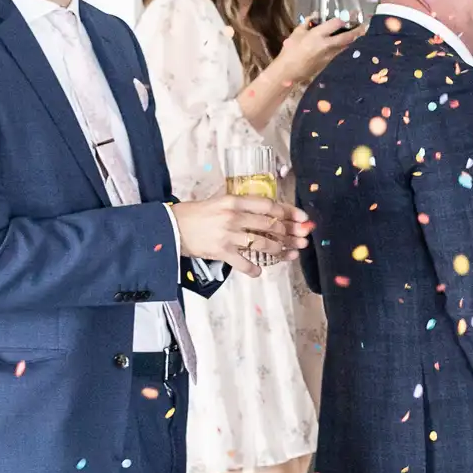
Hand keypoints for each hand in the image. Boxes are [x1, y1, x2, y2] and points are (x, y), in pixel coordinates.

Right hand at [172, 194, 310, 277]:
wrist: (169, 228)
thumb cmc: (195, 214)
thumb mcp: (219, 202)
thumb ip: (242, 207)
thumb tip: (270, 212)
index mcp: (234, 201)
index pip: (269, 205)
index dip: (289, 212)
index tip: (302, 218)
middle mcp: (233, 217)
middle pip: (271, 225)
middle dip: (289, 234)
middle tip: (300, 239)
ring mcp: (228, 235)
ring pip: (264, 244)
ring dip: (279, 250)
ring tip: (286, 253)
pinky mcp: (222, 252)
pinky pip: (244, 263)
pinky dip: (254, 269)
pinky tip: (259, 271)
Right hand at [266, 17, 358, 92]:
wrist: (289, 71)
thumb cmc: (290, 50)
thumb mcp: (297, 32)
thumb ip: (307, 22)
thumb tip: (315, 15)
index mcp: (317, 35)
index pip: (336, 24)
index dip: (345, 18)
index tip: (351, 13)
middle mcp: (326, 45)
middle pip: (347, 37)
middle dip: (357, 31)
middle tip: (364, 26)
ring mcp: (330, 55)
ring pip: (346, 46)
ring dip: (354, 40)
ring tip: (360, 33)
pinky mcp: (330, 62)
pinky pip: (341, 52)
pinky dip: (346, 47)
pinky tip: (348, 43)